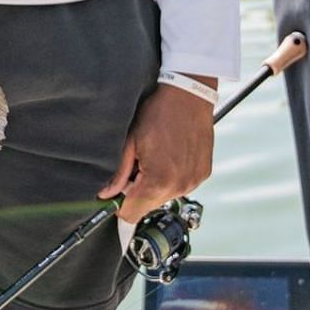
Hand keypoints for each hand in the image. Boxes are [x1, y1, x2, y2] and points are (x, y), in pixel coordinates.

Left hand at [100, 80, 214, 223]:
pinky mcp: (203, 173)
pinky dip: (173, 177)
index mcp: (159, 181)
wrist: (189, 94)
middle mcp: (180, 185)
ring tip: (157, 157)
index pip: (131, 214)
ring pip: (165, 197)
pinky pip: (181, 186)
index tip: (118, 191)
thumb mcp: (131, 141)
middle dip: (138, 192)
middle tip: (139, 165)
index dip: (120, 204)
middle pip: (148, 207)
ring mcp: (194, 180)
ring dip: (157, 185)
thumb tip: (107, 194)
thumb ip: (118, 173)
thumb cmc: (160, 112)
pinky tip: (171, 156)